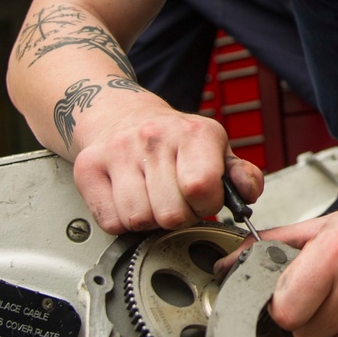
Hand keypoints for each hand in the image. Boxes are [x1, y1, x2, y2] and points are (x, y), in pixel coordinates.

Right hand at [72, 103, 262, 233]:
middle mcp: (153, 137)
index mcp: (194, 133)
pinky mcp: (88, 167)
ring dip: (149, 220)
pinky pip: (110, 222)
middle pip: (170, 213)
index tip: (202, 199)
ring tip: (152, 199)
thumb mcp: (215, 148)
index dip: (206, 205)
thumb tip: (248, 190)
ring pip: (138, 220)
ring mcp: (118, 151)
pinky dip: (122, 222)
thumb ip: (241, 174)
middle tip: (176, 201)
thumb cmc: (173, 138)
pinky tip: (129, 200)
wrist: (121, 114)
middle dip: (178, 216)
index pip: (201, 188)